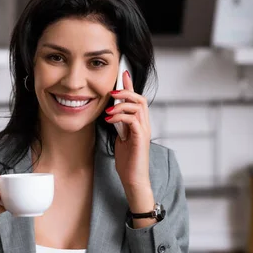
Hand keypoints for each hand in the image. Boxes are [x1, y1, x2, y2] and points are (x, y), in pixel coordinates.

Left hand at [105, 71, 152, 204]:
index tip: (123, 74)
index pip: (137, 100)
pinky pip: (133, 120)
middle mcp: (145, 125)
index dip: (130, 85)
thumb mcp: (120, 139)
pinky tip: (109, 120)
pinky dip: (120, 117)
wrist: (133, 179)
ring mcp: (144, 131)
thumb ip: (119, 125)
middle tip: (112, 92)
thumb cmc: (127, 162)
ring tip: (108, 111)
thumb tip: (111, 114)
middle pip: (140, 99)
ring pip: (138, 106)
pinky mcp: (140, 138)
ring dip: (121, 105)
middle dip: (126, 91)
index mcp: (140, 124)